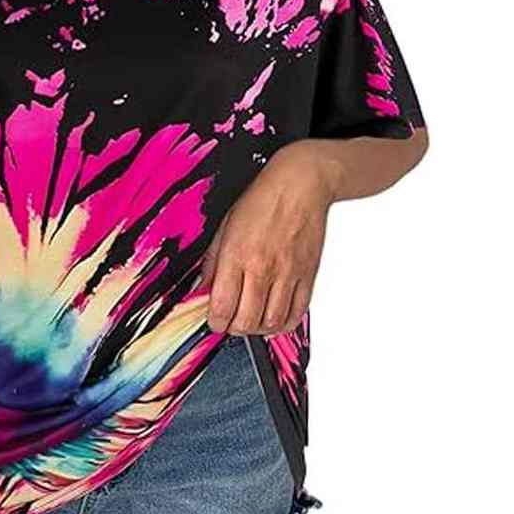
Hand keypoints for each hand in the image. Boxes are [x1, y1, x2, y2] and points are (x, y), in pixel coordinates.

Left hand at [201, 140, 338, 336]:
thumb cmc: (262, 199)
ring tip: (250, 320)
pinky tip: (273, 318)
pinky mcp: (307, 276)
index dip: (214, 321)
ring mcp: (288, 274)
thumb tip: (206, 288)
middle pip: (246, 322)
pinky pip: (297, 314)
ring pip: (271, 323)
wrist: (301, 184)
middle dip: (233, 328)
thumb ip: (214, 261)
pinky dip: (282, 324)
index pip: (222, 306)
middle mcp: (263, 268)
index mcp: (237, 255)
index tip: (214, 319)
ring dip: (257, 329)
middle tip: (230, 321)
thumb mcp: (225, 225)